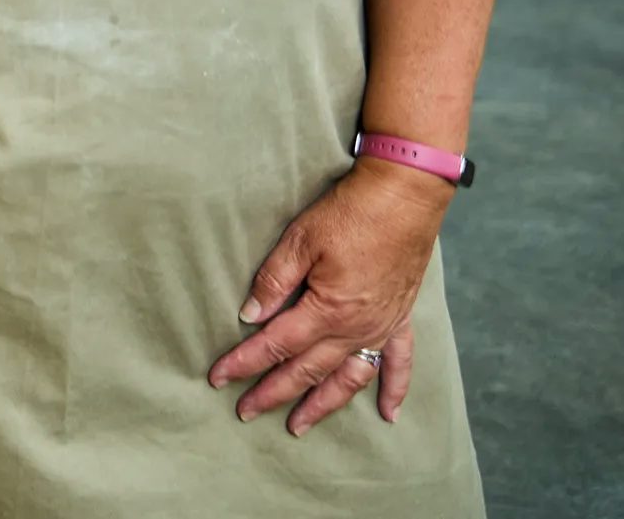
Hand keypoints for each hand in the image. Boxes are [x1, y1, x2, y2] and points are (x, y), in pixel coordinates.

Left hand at [209, 161, 451, 433]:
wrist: (405, 198)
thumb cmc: (349, 214)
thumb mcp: (300, 240)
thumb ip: (274, 281)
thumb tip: (250, 315)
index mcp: (327, 311)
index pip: (275, 346)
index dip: (244, 363)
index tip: (218, 378)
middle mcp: (356, 328)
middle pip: (307, 371)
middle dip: (273, 393)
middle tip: (244, 412)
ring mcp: (382, 327)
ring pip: (348, 379)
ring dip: (323, 404)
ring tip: (298, 426)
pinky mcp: (400, 318)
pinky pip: (399, 364)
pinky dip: (395, 390)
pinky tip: (388, 414)